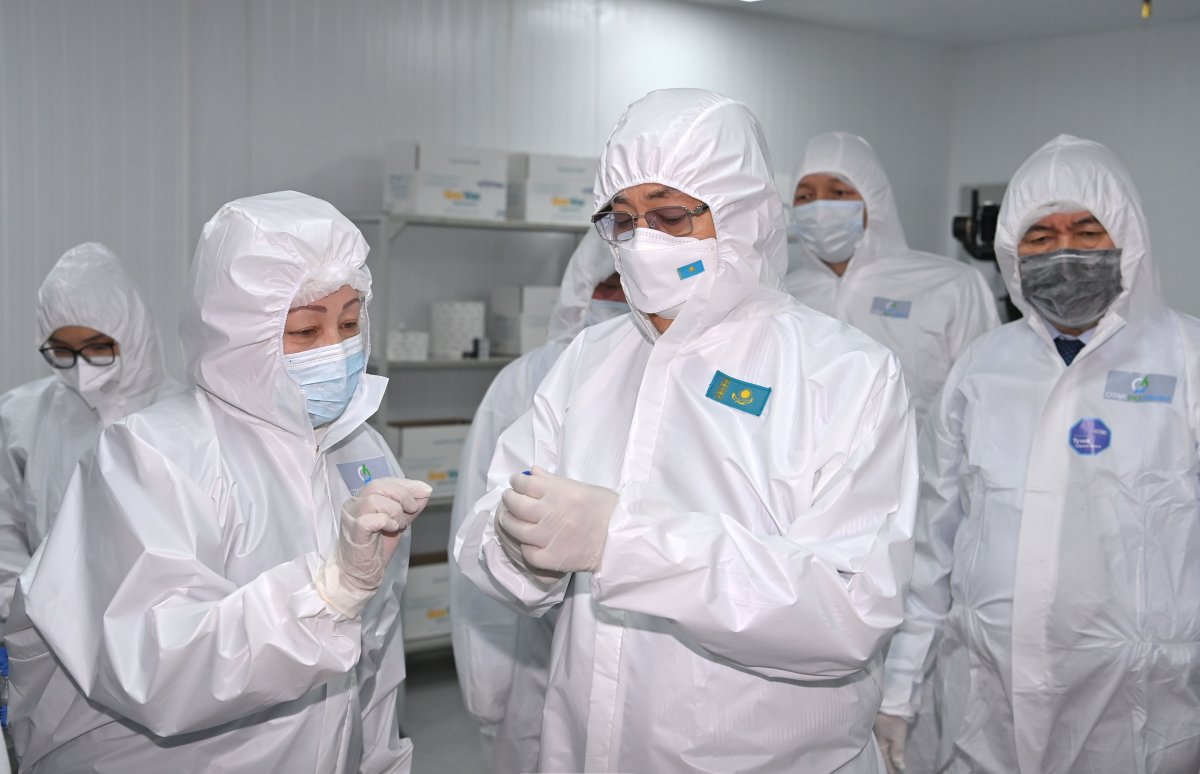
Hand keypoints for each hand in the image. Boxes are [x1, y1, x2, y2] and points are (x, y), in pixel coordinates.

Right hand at [317, 477, 431, 616]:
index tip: (424, 491)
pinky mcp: (353, 532)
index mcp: (364, 498)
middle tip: (412, 509)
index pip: (385, 481)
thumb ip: (410, 507)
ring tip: (399, 525)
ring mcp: (351, 517)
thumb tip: (425, 490)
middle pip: (378, 485)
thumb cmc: (376, 548)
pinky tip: (391, 529)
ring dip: (395, 511)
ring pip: (374, 499)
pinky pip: (369, 519)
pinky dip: (385, 521)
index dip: (406, 484)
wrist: (360, 574)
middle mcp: (354, 503)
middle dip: (402, 495)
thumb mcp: (399, 522)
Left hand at [498, 467, 616, 572]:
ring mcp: (551, 537)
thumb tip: (531, 472)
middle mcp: (553, 512)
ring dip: (508, 521)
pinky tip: (525, 541)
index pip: (526, 483)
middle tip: (508, 498)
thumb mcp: (581, 487)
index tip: (515, 482)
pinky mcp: (553, 558)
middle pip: (517, 504)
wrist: (622, 537)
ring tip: (507, 518)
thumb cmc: (605, 509)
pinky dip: (523, 546)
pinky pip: (528, 553)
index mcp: (561, 492)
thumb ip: (553, 481)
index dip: (517, 481)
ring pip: (517, 528)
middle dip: (509, 499)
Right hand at [874, 713, 908, 772]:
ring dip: (887, 762)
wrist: (890, 705)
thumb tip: (900, 767)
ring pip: (882, 755)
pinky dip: (887, 756)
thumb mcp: (897, 735)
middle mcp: (877, 744)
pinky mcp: (881, 737)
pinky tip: (890, 760)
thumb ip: (898, 751)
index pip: (885, 763)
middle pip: (882, 760)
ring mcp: (878, 740)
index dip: (890, 771)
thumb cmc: (893, 720)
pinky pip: (883, 750)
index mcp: (880, 746)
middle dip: (887, 768)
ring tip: (891, 770)